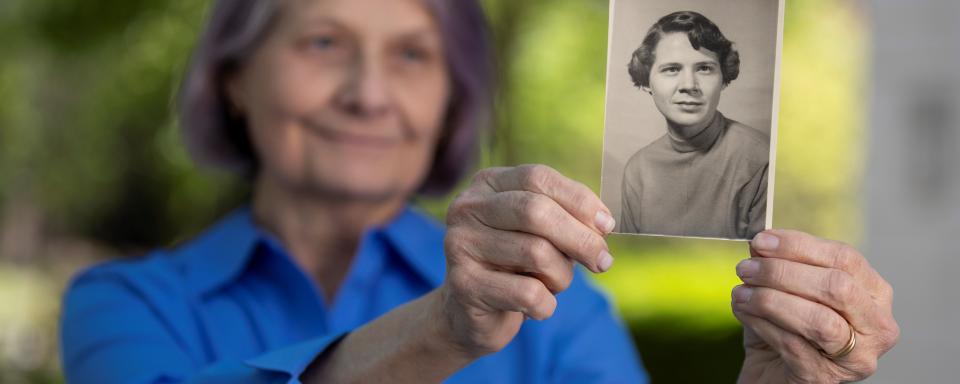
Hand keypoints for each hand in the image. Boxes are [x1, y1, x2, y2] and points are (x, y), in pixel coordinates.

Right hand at [437, 164, 614, 356]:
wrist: (468, 312)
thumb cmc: (513, 265)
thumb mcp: (537, 232)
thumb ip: (564, 218)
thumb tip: (603, 224)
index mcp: (487, 184)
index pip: (538, 178)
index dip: (579, 199)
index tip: (607, 225)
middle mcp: (467, 209)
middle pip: (536, 211)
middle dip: (580, 238)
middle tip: (602, 262)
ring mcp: (460, 245)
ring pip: (536, 254)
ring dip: (562, 276)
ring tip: (554, 286)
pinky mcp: (463, 284)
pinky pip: (528, 293)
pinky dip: (546, 305)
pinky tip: (535, 308)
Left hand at [732, 230, 899, 382]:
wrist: (774, 375)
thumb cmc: (787, 330)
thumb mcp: (787, 291)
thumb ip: (781, 265)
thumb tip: (762, 243)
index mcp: (874, 294)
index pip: (845, 258)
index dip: (800, 246)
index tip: (761, 241)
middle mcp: (877, 327)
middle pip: (837, 287)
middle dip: (784, 273)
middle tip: (747, 268)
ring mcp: (856, 358)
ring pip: (819, 320)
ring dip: (771, 300)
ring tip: (742, 293)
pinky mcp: (825, 379)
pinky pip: (793, 345)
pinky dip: (762, 324)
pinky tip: (744, 312)